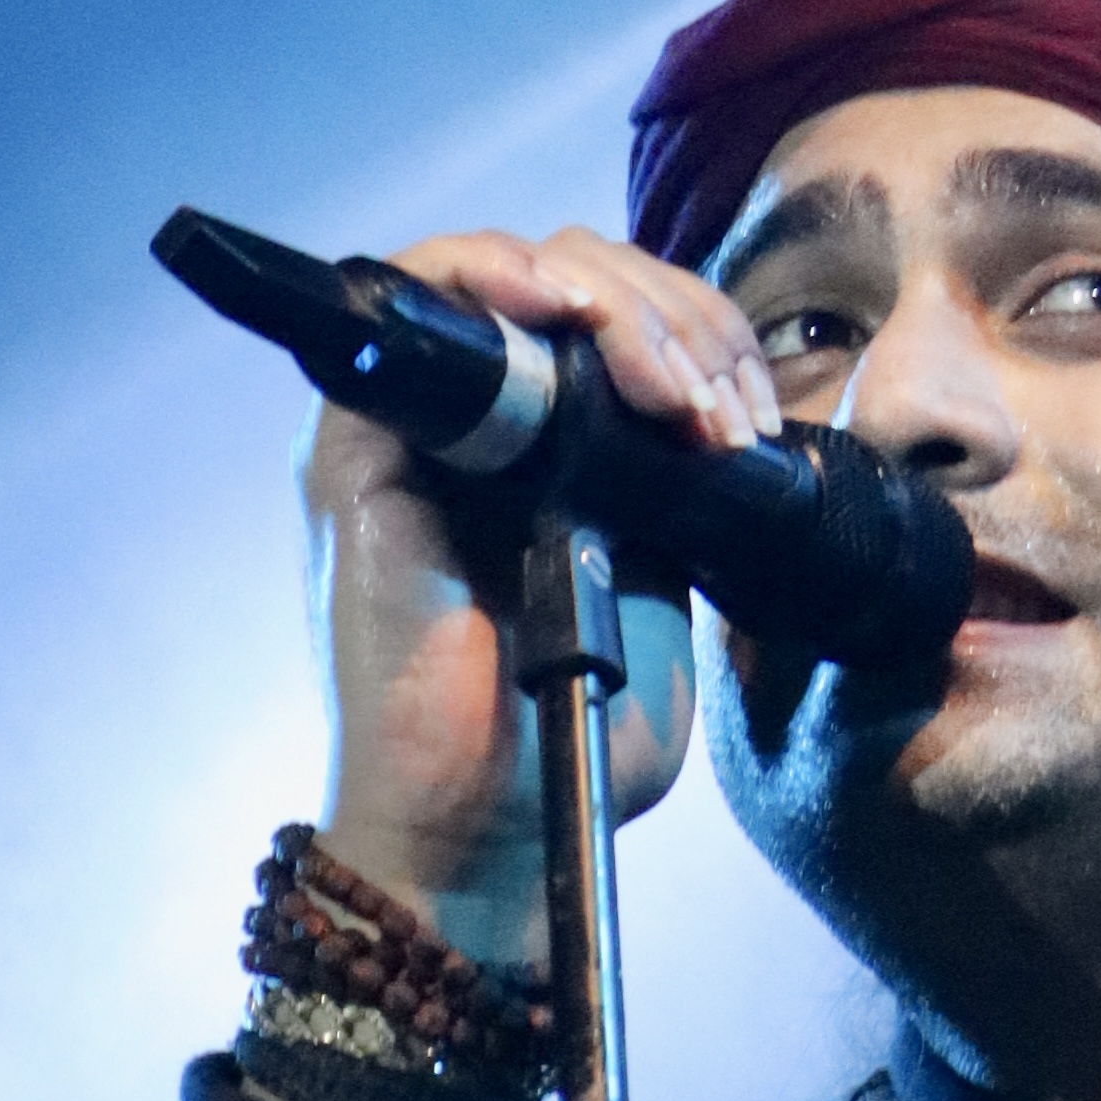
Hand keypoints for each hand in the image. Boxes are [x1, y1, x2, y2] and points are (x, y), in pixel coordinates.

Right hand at [307, 221, 776, 953]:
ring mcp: (409, 428)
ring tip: (667, 389)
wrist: (492, 829)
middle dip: (671, 320)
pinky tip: (560, 314)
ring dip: (609, 304)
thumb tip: (706, 398)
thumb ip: (672, 492)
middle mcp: (472, 426)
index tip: (744, 422)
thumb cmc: (572, 735)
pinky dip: (492, 276)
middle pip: (572, 279)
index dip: (694, 335)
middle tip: (716, 411)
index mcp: (549, 455)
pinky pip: (412, 296)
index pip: (616, 326)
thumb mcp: (663, 591)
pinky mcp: (356, 443)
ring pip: (508, 271)